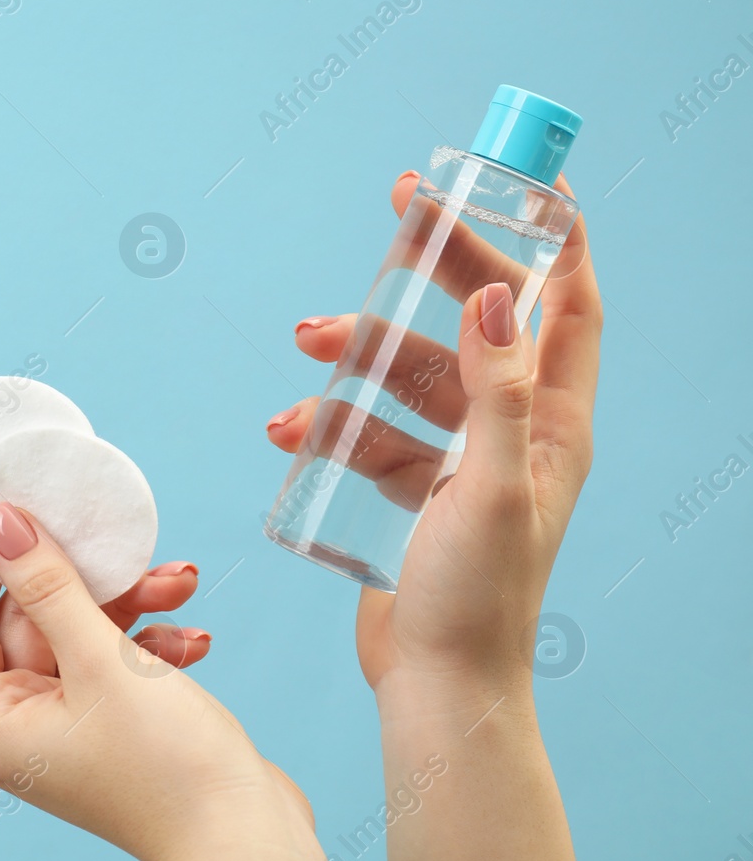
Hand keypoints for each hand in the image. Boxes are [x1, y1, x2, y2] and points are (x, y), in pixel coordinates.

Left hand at [0, 504, 347, 860]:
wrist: (249, 845)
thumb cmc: (168, 764)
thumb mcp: (101, 659)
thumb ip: (49, 585)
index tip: (17, 512)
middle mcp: (25, 729)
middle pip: (28, 623)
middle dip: (83, 580)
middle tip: (124, 546)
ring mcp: (75, 731)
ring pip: (82, 636)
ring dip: (131, 605)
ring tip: (181, 583)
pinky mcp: (121, 729)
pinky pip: (119, 664)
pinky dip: (153, 642)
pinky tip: (195, 638)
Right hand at [266, 170, 597, 691]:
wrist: (436, 684)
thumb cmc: (478, 598)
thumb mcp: (490, 490)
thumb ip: (497, 393)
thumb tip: (497, 297)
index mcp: (555, 423)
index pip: (569, 303)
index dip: (553, 235)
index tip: (518, 176)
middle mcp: (515, 432)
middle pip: (477, 321)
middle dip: (435, 268)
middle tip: (398, 212)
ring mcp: (462, 461)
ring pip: (411, 375)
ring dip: (358, 355)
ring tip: (304, 347)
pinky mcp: (415, 491)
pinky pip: (373, 433)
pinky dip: (332, 423)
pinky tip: (290, 432)